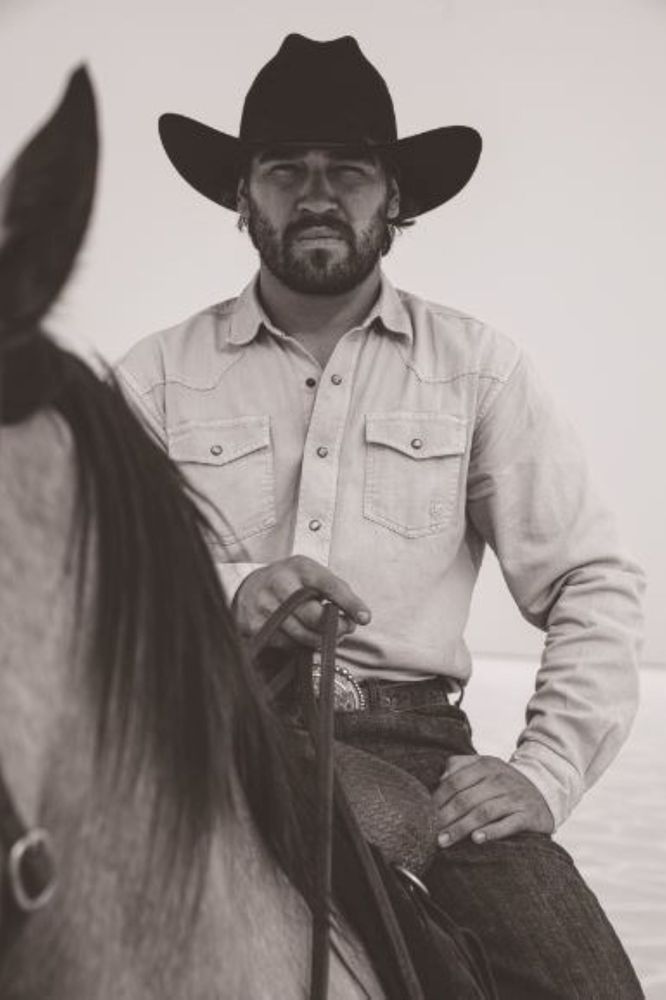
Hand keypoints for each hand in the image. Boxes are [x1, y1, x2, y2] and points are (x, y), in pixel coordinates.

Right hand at [232, 555, 370, 649]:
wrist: (251, 587)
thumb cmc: (292, 582)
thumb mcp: (314, 576)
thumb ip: (338, 593)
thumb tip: (358, 619)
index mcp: (300, 567)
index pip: (329, 585)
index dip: (349, 603)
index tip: (364, 618)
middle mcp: (279, 583)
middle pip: (313, 616)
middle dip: (334, 628)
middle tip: (345, 630)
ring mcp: (264, 605)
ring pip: (301, 635)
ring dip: (319, 640)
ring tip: (325, 634)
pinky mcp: (254, 625)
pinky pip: (286, 644)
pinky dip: (299, 644)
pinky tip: (301, 634)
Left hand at [433, 754, 553, 847]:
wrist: (544, 791)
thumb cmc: (504, 782)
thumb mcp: (485, 767)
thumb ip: (460, 766)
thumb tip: (440, 778)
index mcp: (486, 765)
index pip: (455, 781)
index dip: (438, 799)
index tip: (424, 814)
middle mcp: (500, 779)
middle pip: (466, 799)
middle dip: (445, 817)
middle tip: (430, 832)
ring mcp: (515, 797)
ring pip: (483, 812)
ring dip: (461, 828)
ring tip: (445, 841)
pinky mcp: (528, 815)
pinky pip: (508, 824)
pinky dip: (492, 831)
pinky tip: (476, 839)